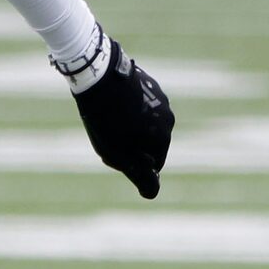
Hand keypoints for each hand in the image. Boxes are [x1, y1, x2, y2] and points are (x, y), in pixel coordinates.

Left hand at [68, 37, 172, 198]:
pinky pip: (143, 104)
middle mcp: (168, 119)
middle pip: (151, 141)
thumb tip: (152, 193)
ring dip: (134, 123)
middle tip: (110, 132)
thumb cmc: (106, 119)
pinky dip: (132, 107)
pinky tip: (114, 102)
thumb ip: (138, 175)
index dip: (132, 160)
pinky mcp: (151, 85)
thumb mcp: (118, 154)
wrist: (100, 75)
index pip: (153, 164)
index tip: (116, 148)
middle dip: (134, 142)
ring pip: (148, 122)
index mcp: (163, 138)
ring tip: (110, 115)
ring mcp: (161, 100)